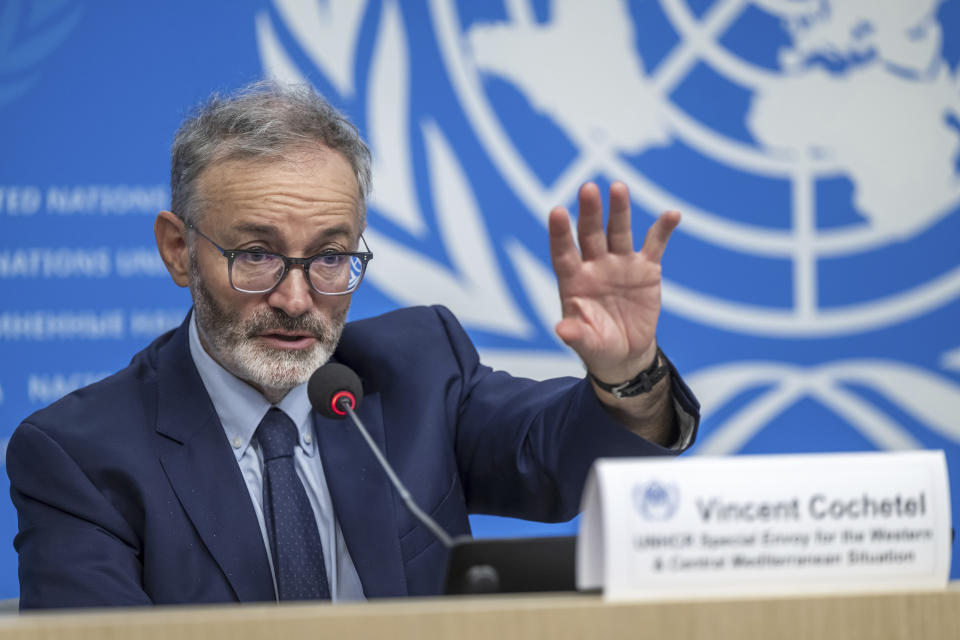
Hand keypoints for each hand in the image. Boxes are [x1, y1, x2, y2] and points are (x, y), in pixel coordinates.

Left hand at [549, 181, 679, 384]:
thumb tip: (562, 329)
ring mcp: (621, 263)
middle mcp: (595, 265)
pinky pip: (655, 245)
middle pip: (590, 234)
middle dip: (590, 212)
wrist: (625, 353)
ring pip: (619, 231)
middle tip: (588, 188)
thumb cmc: (598, 345)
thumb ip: (576, 334)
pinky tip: (672, 215)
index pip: (563, 252)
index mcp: (574, 280)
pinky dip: (663, 230)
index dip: (560, 233)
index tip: (557, 211)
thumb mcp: (586, 343)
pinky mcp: (646, 269)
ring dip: (619, 210)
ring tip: (618, 187)